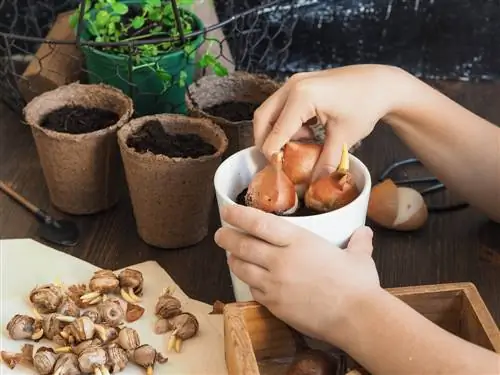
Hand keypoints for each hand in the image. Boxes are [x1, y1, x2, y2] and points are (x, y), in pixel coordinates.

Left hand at [214, 204, 380, 344]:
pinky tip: (251, 280)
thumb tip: (364, 232)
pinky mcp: (273, 305)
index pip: (258, 223)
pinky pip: (253, 290)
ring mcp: (274, 284)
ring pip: (242, 268)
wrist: (355, 317)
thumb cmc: (358, 283)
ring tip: (231, 256)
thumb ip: (358, 241)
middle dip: (227, 237)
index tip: (227, 211)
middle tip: (220, 234)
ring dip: (233, 260)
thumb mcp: (359, 257)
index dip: (239, 216)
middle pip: (242, 245)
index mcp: (298, 241)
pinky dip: (248, 282)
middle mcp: (280, 259)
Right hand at [253, 64, 406, 177]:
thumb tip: (313, 184)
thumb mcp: (344, 137)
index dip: (273, 155)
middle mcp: (293, 86)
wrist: (381, 84)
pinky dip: (286, 123)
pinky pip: (282, 106)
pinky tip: (306, 132)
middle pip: (263, 118)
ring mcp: (295, 82)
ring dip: (277, 132)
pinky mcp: (300, 84)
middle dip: (266, 142)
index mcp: (302, 97)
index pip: (275, 132)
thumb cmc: (365, 105)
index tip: (277, 171)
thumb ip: (325, 162)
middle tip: (277, 160)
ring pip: (270, 111)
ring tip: (299, 145)